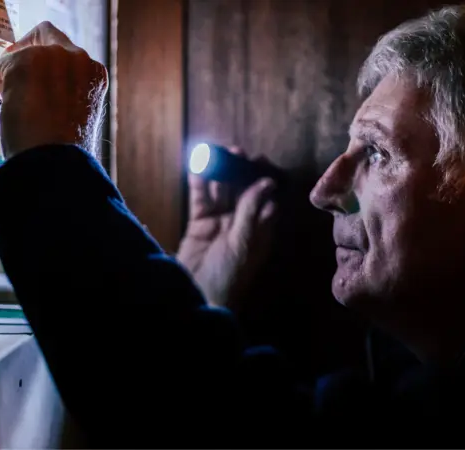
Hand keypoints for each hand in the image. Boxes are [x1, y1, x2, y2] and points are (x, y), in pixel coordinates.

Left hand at [0, 21, 107, 157]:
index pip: (69, 51)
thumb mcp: (79, 115)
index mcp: (95, 74)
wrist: (55, 160)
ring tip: (16, 99)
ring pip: (24, 51)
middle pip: (46, 39)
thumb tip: (42, 90)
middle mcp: (78, 58)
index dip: (51, 62)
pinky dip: (2, 80)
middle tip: (21, 84)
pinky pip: (5, 63)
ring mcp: (53, 57)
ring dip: (16, 70)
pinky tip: (10, 103)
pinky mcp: (26, 61)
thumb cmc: (67, 150)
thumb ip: (68, 93)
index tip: (39, 76)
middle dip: (31, 60)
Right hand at [176, 147, 277, 310]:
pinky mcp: (199, 224)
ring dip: (219, 173)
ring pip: (220, 191)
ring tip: (216, 153)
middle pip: (241, 191)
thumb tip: (267, 182)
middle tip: (236, 151)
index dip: (263, 178)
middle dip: (239, 171)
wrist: (199, 298)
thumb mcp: (243, 244)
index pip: (265, 198)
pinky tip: (198, 167)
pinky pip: (201, 199)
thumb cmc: (229, 277)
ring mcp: (219, 223)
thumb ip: (251, 212)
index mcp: (260, 230)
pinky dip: (199, 183)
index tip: (261, 159)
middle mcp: (241, 224)